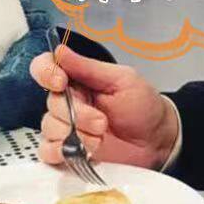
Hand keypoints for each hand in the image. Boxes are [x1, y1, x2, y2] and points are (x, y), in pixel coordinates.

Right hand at [30, 44, 179, 169]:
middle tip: (101, 121)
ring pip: (49, 128)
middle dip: (77, 114)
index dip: (47, 73)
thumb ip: (88, 67)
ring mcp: (68, 127)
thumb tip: (61, 51)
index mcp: (79, 79)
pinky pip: (48, 152)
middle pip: (51, 102)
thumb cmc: (143, 106)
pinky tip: (84, 149)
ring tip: (100, 136)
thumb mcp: (121, 79)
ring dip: (75, 133)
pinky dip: (63, 151)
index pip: (46, 68)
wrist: (156, 140)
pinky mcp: (68, 151)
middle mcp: (70, 101)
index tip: (61, 82)